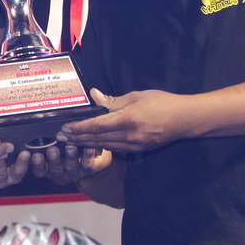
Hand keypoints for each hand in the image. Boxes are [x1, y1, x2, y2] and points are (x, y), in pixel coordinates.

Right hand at [30, 142, 108, 184]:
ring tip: (71, 147)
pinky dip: (87, 155)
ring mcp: (74, 172)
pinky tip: (88, 147)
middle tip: (52, 150)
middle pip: (55, 169)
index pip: (39, 169)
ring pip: (71, 167)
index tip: (35, 155)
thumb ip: (47, 138)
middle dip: (54, 159)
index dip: (37, 164)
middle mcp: (60, 172)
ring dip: (70, 156)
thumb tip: (37, 127)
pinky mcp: (89, 170)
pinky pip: (87, 164)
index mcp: (48, 167)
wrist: (91, 155)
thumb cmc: (66, 143)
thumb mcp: (54, 141)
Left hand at [58, 88, 189, 151]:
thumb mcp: (136, 96)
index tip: (65, 128)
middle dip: (77, 138)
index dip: (79, 128)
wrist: (185, 120)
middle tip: (60, 137)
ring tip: (71, 142)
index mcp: (128, 120)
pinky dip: (101, 146)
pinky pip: (116, 148)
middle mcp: (130, 136)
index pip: (97, 126)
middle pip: (97, 139)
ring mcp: (135, 145)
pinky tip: (91, 144)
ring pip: (105, 146)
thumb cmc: (162, 103)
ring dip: (86, 144)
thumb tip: (93, 94)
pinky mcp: (139, 150)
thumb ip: (113, 100)